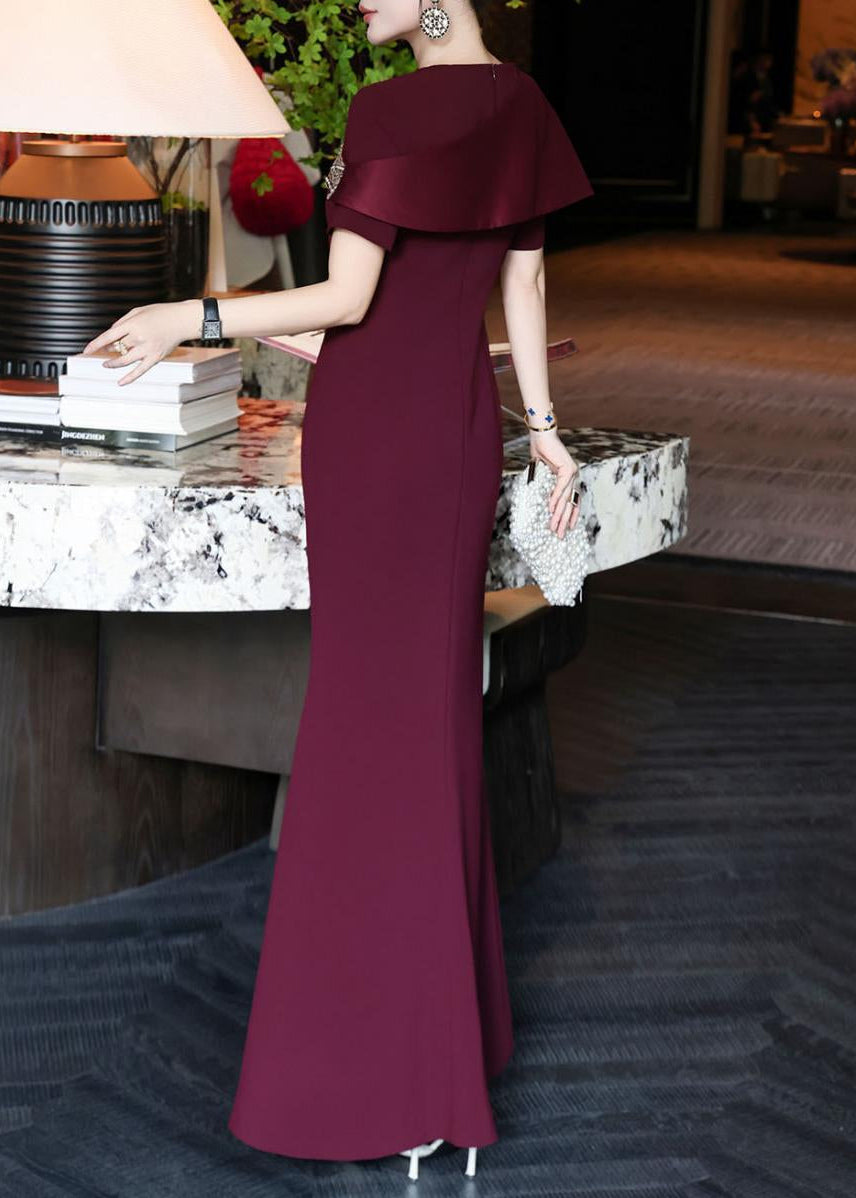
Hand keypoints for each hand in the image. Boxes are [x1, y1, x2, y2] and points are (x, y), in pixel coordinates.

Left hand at [80, 300, 199, 384]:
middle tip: (107, 349)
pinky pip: (140, 371)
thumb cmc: (161, 313)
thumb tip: (111, 333)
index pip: (108, 336)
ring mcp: (147, 349)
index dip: (96, 344)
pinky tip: (120, 383)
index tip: (86, 351)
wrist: (182, 320)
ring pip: (124, 360)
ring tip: (106, 364)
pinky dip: (129, 378)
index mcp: (132, 324)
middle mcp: (138, 338)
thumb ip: (123, 321)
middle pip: (117, 347)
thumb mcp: (139, 311)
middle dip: (110, 348)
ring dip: (113, 363)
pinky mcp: (155, 357)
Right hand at [529, 429, 580, 538]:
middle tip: (559, 535)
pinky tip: (551, 509)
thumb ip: (546, 486)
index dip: (571, 515)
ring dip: (559, 514)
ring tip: (554, 527)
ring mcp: (572, 473)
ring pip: (565, 499)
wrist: (542, 436)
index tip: (568, 528)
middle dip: (564, 521)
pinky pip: (560, 488)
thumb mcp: (543, 473)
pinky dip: (555, 499)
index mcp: (570, 478)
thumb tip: (543, 501)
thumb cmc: (541, 452)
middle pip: (570, 503)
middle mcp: (573, 476)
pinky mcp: (567, 469)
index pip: (573, 500)